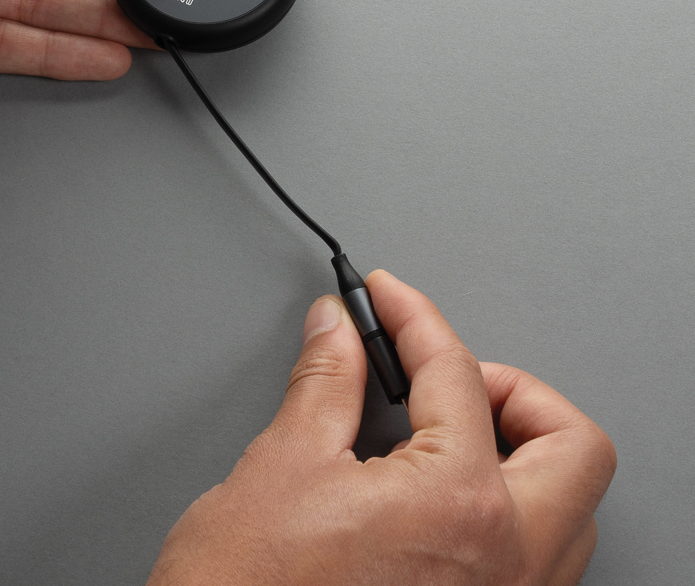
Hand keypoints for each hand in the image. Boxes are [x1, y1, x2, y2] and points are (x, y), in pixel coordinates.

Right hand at [149, 271, 615, 585]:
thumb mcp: (285, 462)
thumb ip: (326, 379)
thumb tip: (337, 328)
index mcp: (460, 507)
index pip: (456, 375)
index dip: (413, 318)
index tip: (386, 297)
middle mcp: (507, 565)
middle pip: (570, 443)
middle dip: (511, 387)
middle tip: (445, 369)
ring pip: (572, 509)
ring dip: (523, 450)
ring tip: (450, 423)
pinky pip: (539, 557)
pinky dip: (510, 506)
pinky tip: (443, 490)